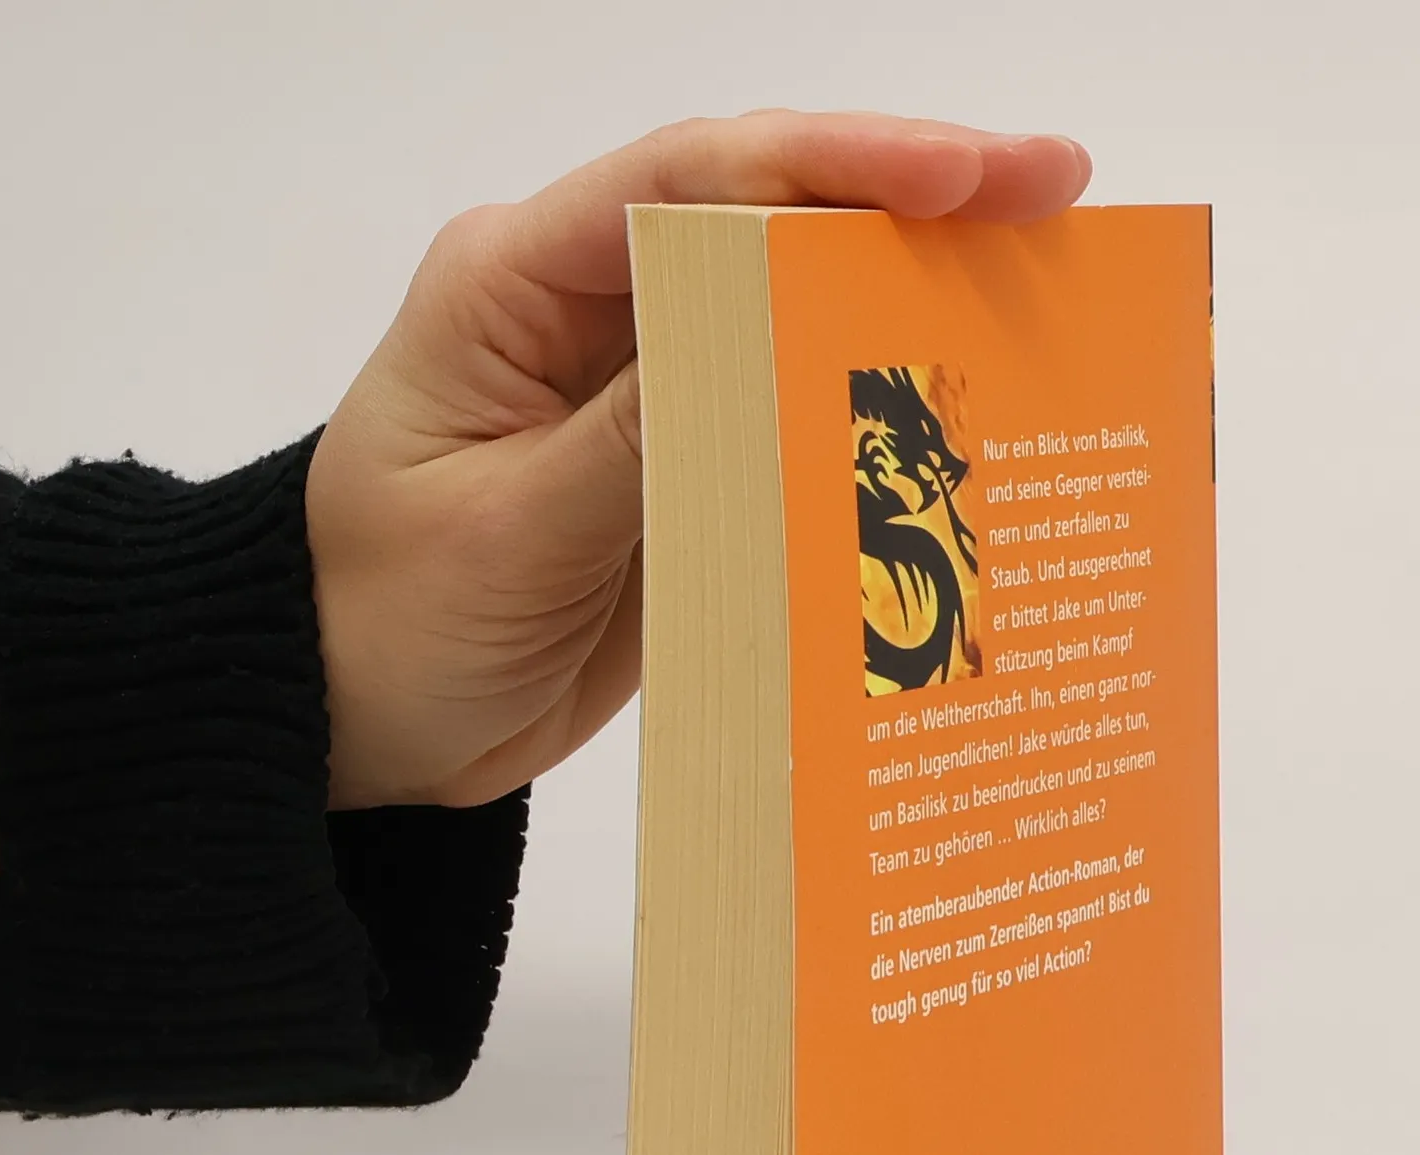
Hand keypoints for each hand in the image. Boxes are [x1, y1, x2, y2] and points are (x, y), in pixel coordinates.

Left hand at [305, 110, 1093, 808]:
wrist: (360, 720)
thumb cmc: (388, 619)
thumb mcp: (506, 531)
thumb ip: (637, 442)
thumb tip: (765, 346)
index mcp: (521, 283)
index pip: (693, 185)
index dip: (835, 167)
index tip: (964, 179)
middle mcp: (595, 313)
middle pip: (766, 224)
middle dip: (912, 206)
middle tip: (1060, 199)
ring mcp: (646, 394)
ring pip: (795, 321)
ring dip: (912, 307)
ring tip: (1050, 292)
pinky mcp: (683, 474)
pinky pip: (790, 427)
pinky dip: (872, 422)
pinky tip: (963, 426)